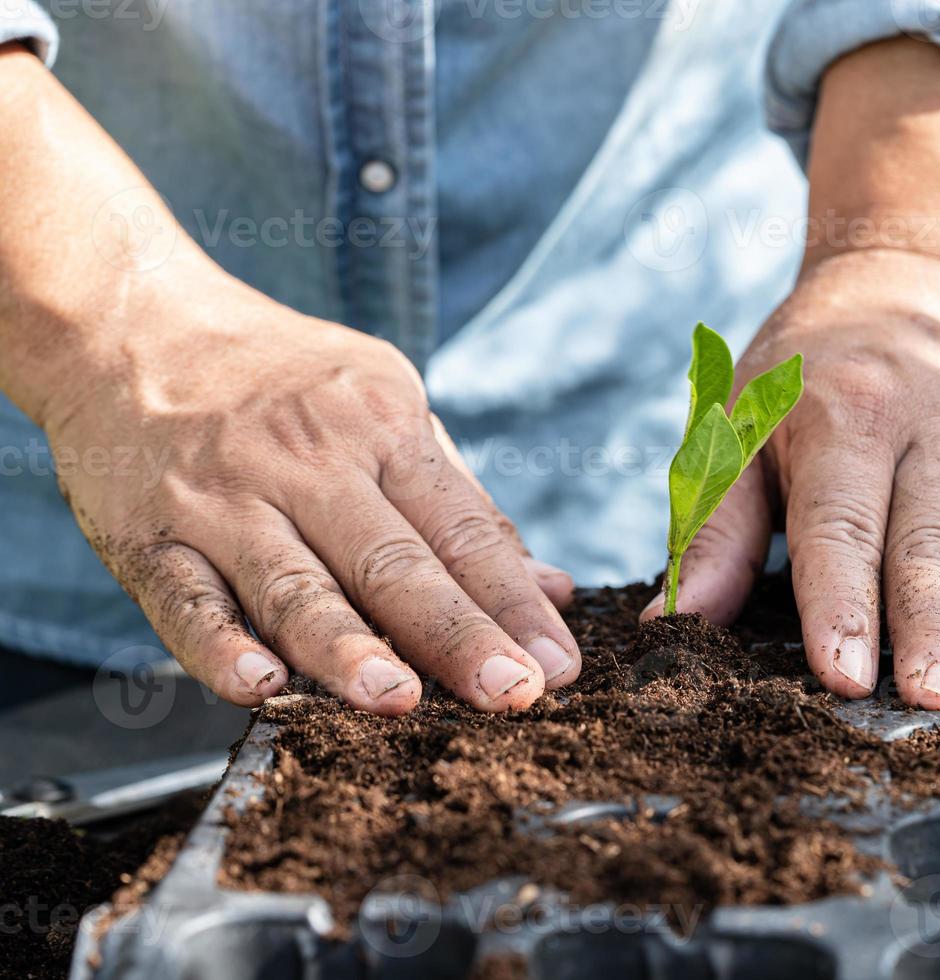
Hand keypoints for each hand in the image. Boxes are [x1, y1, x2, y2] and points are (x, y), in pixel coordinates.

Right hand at [44, 278, 579, 714]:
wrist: (130, 322)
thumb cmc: (281, 378)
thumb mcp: (385, 404)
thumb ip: (464, 503)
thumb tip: (551, 589)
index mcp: (380, 425)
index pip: (464, 529)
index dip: (515, 603)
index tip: (561, 666)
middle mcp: (307, 460)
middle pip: (393, 563)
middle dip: (458, 635)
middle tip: (513, 693)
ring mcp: (224, 499)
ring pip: (294, 587)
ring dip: (348, 650)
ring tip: (398, 701)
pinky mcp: (148, 535)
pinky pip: (187, 601)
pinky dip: (220, 648)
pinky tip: (259, 687)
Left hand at [658, 250, 939, 707]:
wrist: (902, 286)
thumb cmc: (801, 376)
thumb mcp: (737, 425)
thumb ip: (714, 523)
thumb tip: (677, 620)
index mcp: (844, 420)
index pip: (840, 524)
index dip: (840, 602)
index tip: (843, 678)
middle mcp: (930, 437)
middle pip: (935, 544)